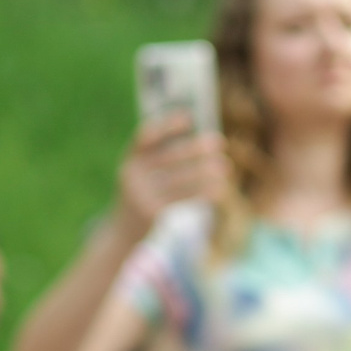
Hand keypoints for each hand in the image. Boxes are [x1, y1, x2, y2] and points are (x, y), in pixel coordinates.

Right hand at [116, 114, 228, 233]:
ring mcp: (140, 194)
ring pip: (179, 179)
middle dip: (196, 148)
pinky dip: (202, 192)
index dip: (167, 125)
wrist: (124, 232)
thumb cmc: (144, 194)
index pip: (146, 136)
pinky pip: (182, 198)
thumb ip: (162, 157)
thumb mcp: (145, 174)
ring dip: (205, 171)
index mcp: (130, 159)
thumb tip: (198, 140)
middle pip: (168, 157)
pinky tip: (219, 188)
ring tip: (226, 166)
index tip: (189, 118)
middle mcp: (132, 174)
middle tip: (220, 142)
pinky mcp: (151, 212)